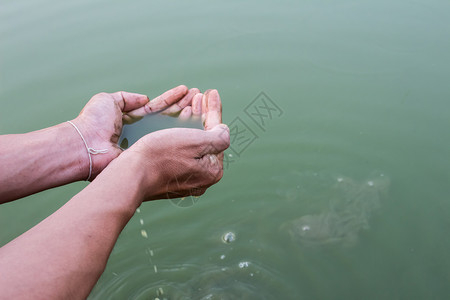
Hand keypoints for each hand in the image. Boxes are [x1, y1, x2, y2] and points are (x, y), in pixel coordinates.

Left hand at [71, 85, 197, 179]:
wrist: (86, 146)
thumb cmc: (93, 122)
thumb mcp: (108, 100)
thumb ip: (127, 97)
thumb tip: (145, 98)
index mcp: (133, 118)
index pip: (157, 106)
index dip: (172, 99)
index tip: (187, 91)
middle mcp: (143, 131)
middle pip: (168, 116)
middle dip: (184, 105)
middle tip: (200, 97)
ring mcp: (147, 143)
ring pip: (171, 128)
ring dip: (186, 115)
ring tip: (201, 104)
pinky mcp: (149, 153)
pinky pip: (168, 141)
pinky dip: (181, 131)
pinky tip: (193, 121)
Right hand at [122, 89, 228, 200]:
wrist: (131, 175)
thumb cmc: (161, 156)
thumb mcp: (196, 142)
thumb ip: (218, 136)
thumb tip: (224, 131)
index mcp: (212, 170)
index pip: (217, 134)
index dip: (214, 110)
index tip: (212, 92)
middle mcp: (201, 178)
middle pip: (205, 139)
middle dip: (203, 114)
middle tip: (201, 95)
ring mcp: (186, 179)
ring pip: (193, 144)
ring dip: (193, 121)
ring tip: (191, 102)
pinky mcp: (170, 178)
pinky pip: (181, 152)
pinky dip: (182, 134)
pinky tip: (179, 120)